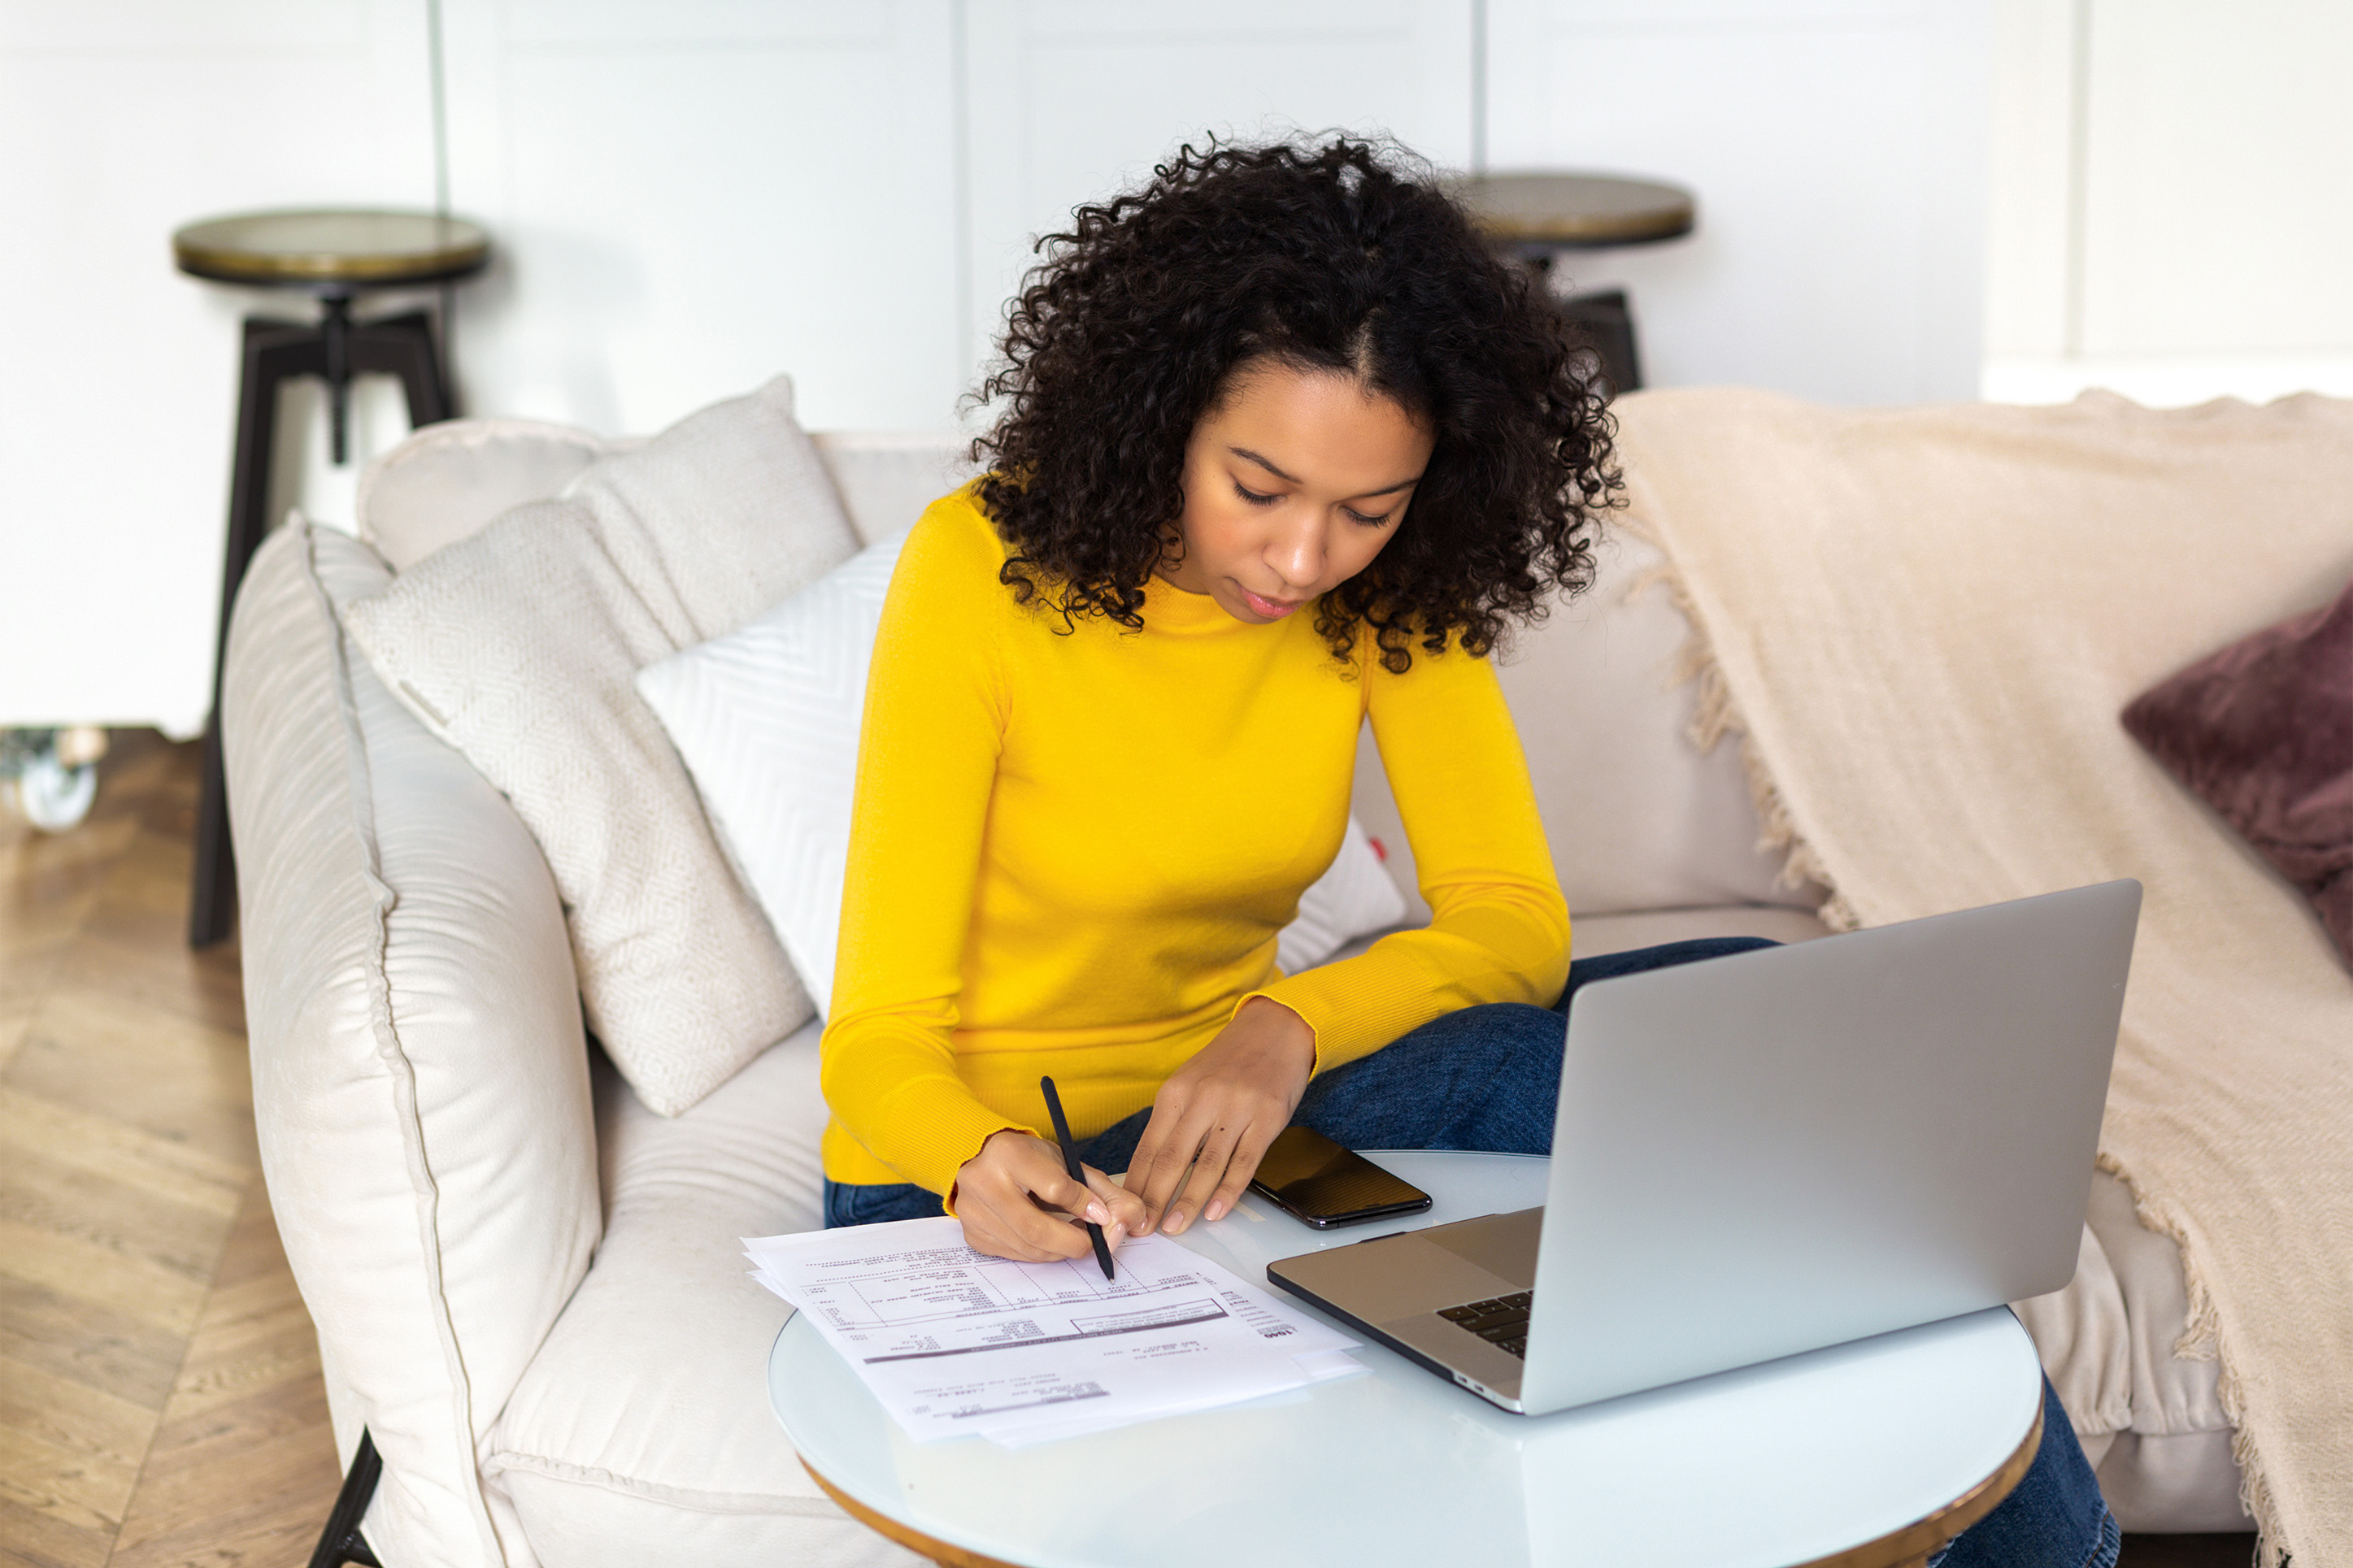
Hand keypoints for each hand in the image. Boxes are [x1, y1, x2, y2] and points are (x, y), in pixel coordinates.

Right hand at [951, 1129, 1149, 1262]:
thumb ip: (1101, 1189)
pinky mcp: (972, 1234)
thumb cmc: (1029, 1160)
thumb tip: (1130, 1218)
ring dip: (1059, 1250)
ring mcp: (973, 1211)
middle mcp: (982, 1181)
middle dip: (1074, 1242)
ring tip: (1074, 1237)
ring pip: (1026, 1247)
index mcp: (1008, 1152)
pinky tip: (1048, 1239)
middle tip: (1094, 1243)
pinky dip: (1038, 1253)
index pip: (1055, 1188)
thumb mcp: (1065, 1163)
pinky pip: (1014, 1255)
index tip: (1103, 1215)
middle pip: (1036, 1228)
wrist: (981, 1158)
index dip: (1085, 1206)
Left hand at [1128, 997, 1314, 1235]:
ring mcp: (1236, 1108)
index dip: (1135, 1183)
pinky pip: (1245, 1162)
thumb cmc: (1229, 1061)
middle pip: (1173, 1158)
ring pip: (1207, 1164)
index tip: (1125, 1211)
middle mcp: (1203, 1099)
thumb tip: (1149, 1171)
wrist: (1275, 1029)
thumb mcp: (1191, 1082)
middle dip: (1154, 1198)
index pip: (1149, 1147)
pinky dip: (1229, 1190)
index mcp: (1176, 1092)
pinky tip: (1216, 1210)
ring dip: (1188, 1200)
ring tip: (1174, 1227)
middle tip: (1143, 1228)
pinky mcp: (1267, 1118)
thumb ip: (1173, 1121)